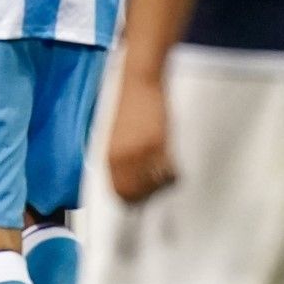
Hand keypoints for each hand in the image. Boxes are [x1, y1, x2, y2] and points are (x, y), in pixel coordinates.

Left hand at [105, 72, 175, 202]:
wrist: (138, 82)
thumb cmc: (130, 106)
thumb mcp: (117, 138)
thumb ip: (122, 161)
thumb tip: (132, 182)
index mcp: (110, 157)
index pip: (119, 191)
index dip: (132, 199)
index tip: (142, 200)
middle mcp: (123, 158)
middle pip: (137, 192)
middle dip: (150, 194)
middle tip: (159, 186)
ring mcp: (141, 152)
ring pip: (156, 184)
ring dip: (163, 182)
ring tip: (167, 171)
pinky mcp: (158, 144)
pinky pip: (169, 170)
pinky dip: (173, 171)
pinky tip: (173, 161)